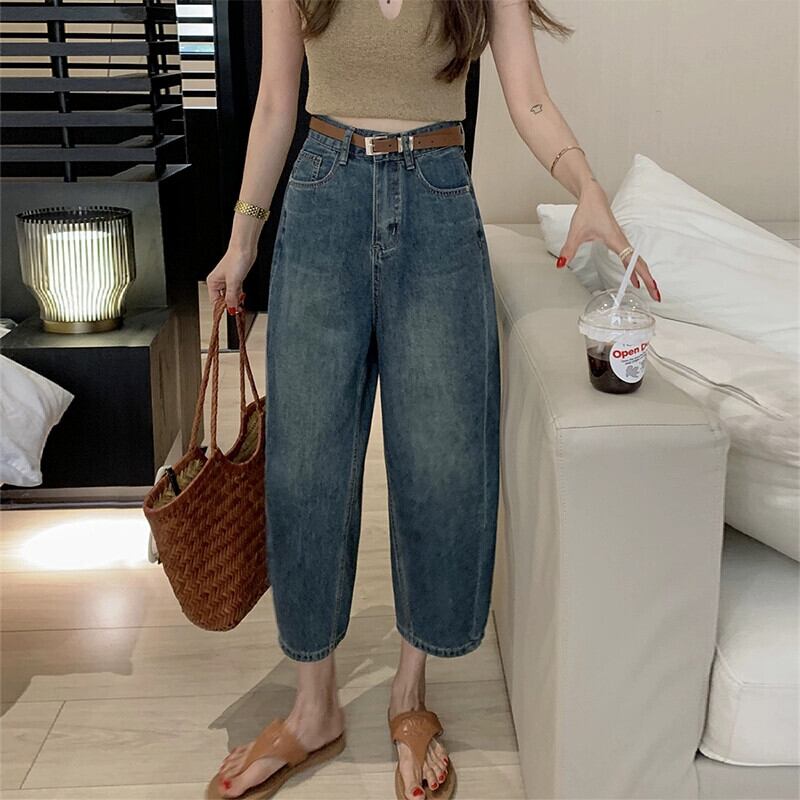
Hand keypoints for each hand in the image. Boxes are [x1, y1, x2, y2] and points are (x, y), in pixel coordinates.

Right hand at [205, 247, 254, 314]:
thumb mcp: (233, 282)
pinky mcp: (236, 278)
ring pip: (230, 296)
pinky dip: (239, 296)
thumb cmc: (236, 259)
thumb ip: (231, 297)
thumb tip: (231, 309)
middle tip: (237, 312)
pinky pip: (236, 291)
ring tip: (241, 307)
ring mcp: (227, 280)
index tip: (229, 315)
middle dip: (230, 306)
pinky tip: (242, 299)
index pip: (215, 301)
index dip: (222, 309)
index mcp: (213, 282)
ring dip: (236, 301)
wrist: (245, 249)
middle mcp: (219, 282)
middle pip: (223, 299)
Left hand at [555, 181, 660, 302]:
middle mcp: (622, 241)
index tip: (651, 287)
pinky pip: (631, 257)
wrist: (593, 197)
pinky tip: (634, 279)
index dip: (642, 276)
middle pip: (640, 264)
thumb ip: (569, 250)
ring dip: (645, 275)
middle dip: (649, 280)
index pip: (633, 262)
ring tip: (651, 290)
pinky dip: (636, 269)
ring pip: (637, 261)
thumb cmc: (587, 212)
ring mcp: (622, 241)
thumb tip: (561, 264)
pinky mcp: (619, 241)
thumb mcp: (576, 233)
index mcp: (616, 240)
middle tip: (657, 296)